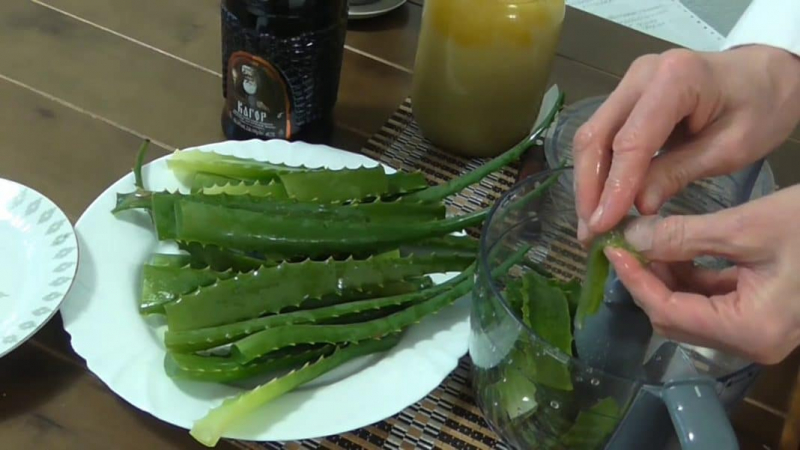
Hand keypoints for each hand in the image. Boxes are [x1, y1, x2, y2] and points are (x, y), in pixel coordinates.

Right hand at [573, 45, 799, 241]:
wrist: (767, 75)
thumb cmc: (761, 108)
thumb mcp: (729, 148)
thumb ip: (678, 173)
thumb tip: (636, 208)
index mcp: (675, 79)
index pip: (631, 141)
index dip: (614, 186)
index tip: (603, 225)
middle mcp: (641, 75)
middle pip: (596, 136)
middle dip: (589, 188)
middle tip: (590, 231)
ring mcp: (629, 83)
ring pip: (591, 137)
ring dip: (588, 182)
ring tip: (592, 222)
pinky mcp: (626, 97)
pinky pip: (602, 136)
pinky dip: (599, 171)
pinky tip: (600, 200)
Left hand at [605, 185, 799, 363]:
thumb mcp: (745, 227)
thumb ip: (683, 237)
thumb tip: (632, 237)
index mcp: (750, 330)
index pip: (669, 311)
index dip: (635, 280)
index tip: (613, 249)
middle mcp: (752, 342)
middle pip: (676, 318)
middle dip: (647, 280)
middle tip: (627, 243)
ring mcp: (758, 331)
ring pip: (691, 310)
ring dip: (665, 277)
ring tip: (648, 240)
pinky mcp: (762, 314)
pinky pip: (713, 301)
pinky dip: (690, 276)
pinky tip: (677, 247)